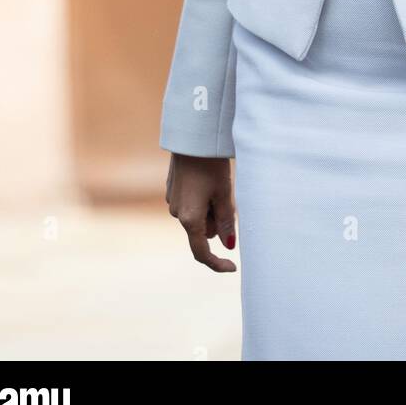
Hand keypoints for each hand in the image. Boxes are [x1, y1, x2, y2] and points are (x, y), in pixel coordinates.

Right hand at [165, 153, 237, 271]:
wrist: (192, 137)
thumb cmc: (211, 166)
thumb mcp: (224, 194)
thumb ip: (226, 222)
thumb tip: (228, 245)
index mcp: (189, 219)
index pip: (201, 252)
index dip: (217, 263)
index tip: (233, 267)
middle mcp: (176, 213)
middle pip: (203, 231)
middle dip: (217, 222)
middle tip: (228, 197)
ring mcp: (172, 200)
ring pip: (197, 216)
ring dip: (209, 208)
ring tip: (218, 183)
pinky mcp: (172, 188)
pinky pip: (190, 203)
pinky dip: (202, 198)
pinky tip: (207, 177)